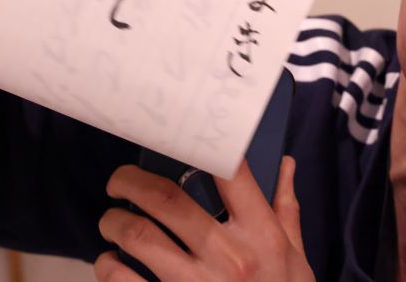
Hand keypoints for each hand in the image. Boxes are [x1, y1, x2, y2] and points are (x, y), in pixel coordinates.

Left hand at [94, 156, 313, 280]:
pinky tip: (109, 261)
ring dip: (114, 223)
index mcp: (261, 236)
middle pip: (166, 198)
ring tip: (111, 222)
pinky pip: (123, 281)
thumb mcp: (296, 263)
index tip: (175, 138)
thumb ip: (286, 213)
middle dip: (131, 181)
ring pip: (137, 235)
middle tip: (119, 181)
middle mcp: (228, 257)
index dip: (199, 146)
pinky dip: (108, 266)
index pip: (229, 173)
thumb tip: (285, 165)